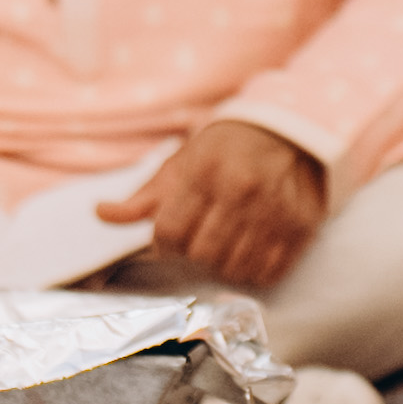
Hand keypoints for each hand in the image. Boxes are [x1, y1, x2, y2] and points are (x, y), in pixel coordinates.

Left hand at [97, 118, 328, 287]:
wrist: (286, 131)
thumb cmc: (224, 150)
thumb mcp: (180, 163)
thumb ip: (142, 197)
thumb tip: (101, 213)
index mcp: (205, 171)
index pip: (170, 232)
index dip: (163, 244)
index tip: (170, 238)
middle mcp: (242, 190)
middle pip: (202, 254)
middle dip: (194, 253)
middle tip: (199, 239)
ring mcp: (275, 209)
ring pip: (235, 268)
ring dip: (223, 264)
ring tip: (224, 244)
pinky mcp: (301, 226)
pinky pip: (269, 272)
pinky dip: (254, 271)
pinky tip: (248, 251)